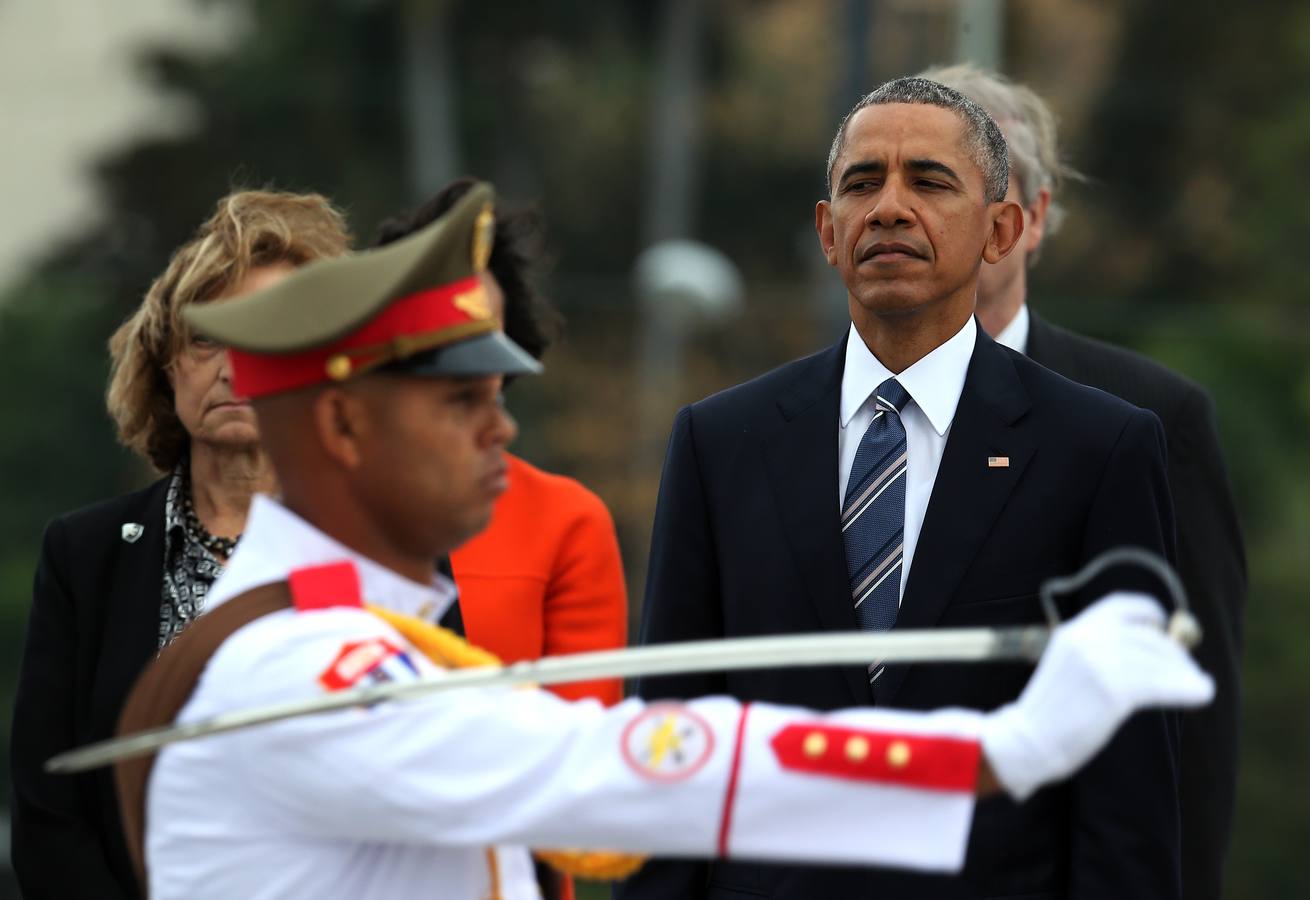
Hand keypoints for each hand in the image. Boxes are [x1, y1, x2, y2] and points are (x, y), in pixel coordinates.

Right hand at [979, 592, 1213, 800]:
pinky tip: (1201, 694)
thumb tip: (1150, 651)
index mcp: (1073, 630)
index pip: (1121, 605)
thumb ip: (1098, 651)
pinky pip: (1161, 685)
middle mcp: (1086, 639)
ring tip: (1200, 686)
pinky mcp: (1112, 691)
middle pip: (1147, 637)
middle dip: (1175, 653)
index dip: (1150, 612)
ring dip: (1186, 674)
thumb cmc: (1051, 711)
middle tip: (1190, 670)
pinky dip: (1187, 689)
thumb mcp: (1068, 665)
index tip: (1166, 626)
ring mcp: (1099, 663)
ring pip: (1159, 662)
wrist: (1026, 739)